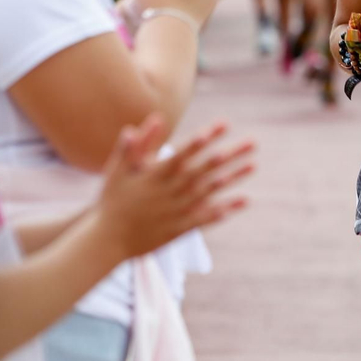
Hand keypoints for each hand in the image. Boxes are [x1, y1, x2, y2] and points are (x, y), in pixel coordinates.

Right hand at [95, 116, 254, 259]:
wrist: (107, 241)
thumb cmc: (112, 201)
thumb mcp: (117, 170)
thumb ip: (134, 146)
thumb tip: (151, 120)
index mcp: (156, 175)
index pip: (186, 152)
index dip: (205, 138)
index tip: (224, 125)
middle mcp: (171, 191)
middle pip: (206, 169)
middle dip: (230, 154)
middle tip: (253, 142)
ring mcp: (178, 211)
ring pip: (211, 191)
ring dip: (233, 178)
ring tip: (253, 165)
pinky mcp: (181, 228)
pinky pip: (208, 217)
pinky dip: (226, 209)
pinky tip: (245, 200)